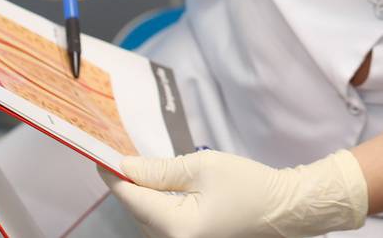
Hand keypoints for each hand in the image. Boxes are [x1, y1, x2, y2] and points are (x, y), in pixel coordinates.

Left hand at [100, 150, 367, 237]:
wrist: (284, 208)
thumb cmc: (248, 184)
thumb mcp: (204, 167)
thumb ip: (161, 169)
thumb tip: (126, 167)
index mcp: (175, 227)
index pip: (132, 198)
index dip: (114, 176)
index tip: (99, 156)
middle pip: (137, 212)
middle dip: (131, 185)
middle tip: (126, 158)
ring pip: (147, 221)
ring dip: (144, 198)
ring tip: (147, 171)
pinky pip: (162, 226)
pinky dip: (158, 208)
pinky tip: (164, 190)